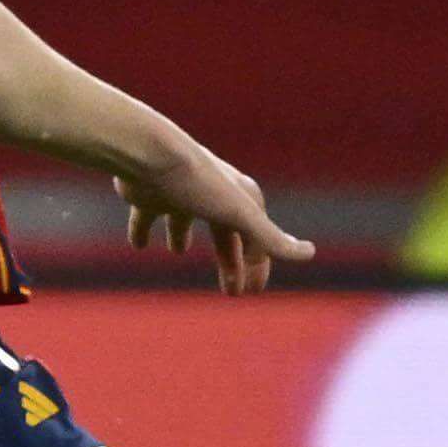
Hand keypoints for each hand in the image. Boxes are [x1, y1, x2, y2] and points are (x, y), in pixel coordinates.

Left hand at [117, 143, 314, 292]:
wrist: (149, 153)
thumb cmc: (197, 183)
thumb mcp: (238, 213)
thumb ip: (270, 237)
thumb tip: (310, 254)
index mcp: (237, 199)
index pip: (255, 240)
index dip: (257, 267)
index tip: (252, 291)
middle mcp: (209, 195)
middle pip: (224, 235)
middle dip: (230, 262)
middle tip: (231, 292)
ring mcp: (178, 193)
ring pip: (183, 220)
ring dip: (181, 237)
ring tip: (177, 252)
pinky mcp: (148, 194)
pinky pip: (146, 216)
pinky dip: (143, 230)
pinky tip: (137, 244)